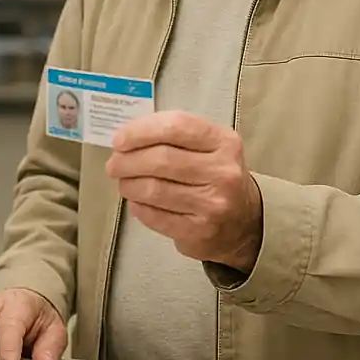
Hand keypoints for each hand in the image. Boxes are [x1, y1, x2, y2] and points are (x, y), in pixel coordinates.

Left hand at [105, 111, 262, 271]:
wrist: (245, 221)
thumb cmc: (215, 175)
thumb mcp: (207, 145)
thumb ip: (172, 135)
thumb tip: (126, 137)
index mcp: (224, 142)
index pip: (175, 127)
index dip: (140, 131)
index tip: (119, 139)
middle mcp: (223, 172)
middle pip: (160, 160)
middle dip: (127, 161)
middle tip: (114, 164)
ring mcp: (213, 204)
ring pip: (153, 189)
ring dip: (128, 185)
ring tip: (123, 182)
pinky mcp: (200, 231)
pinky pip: (155, 216)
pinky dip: (138, 206)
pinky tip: (137, 201)